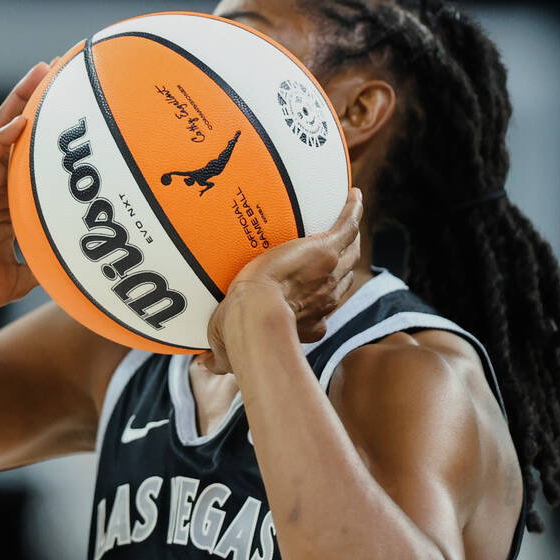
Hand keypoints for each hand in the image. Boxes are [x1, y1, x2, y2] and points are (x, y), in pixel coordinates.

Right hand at [0, 58, 59, 316]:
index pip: (38, 165)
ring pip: (2, 133)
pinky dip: (2, 138)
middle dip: (41, 101)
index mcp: (10, 205)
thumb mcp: (16, 279)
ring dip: (22, 102)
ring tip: (42, 72)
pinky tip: (20, 121)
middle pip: (22, 135)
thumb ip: (41, 265)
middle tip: (65, 68)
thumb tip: (76, 268)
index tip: (84, 118)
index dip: (57, 141)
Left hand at [198, 187, 363, 373]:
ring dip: (350, 239)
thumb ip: (219, 358)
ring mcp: (329, 274)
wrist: (255, 315)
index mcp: (309, 322)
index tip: (312, 293)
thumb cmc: (240, 334)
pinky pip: (346, 226)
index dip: (320, 300)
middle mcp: (325, 299)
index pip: (321, 308)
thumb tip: (207, 366)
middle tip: (337, 250)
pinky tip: (352, 194)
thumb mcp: (227, 348)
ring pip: (349, 253)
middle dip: (341, 267)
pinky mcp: (326, 249)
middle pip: (342, 278)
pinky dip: (351, 210)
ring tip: (347, 222)